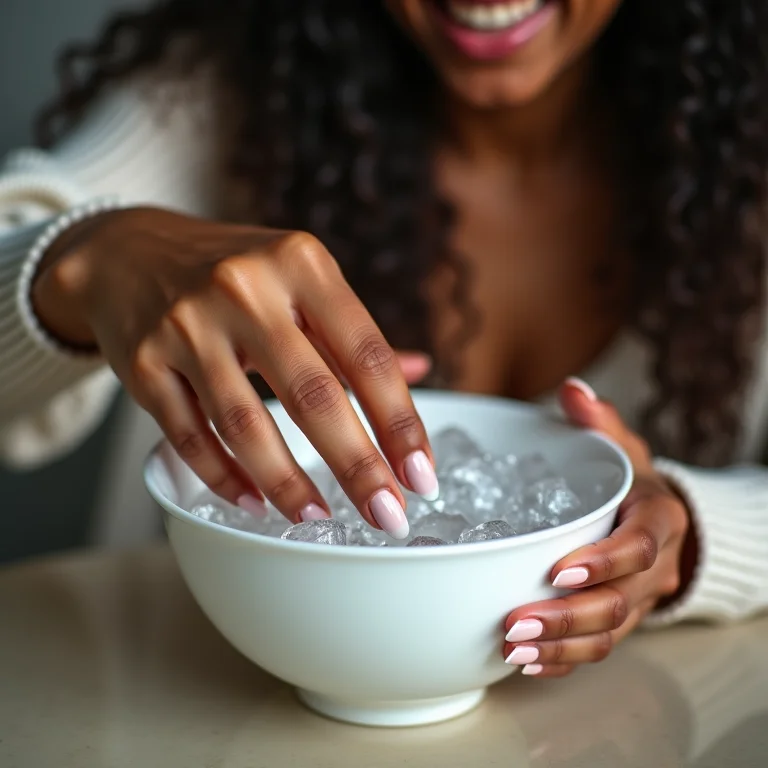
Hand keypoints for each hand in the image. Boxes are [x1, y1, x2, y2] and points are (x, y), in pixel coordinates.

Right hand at [32, 207, 436, 536]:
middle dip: (358, 467)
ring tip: (318, 517)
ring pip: (246, 425)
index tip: (421, 476)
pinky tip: (254, 502)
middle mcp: (246, 288)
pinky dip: (225, 477)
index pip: (367, 355)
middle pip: (314, 395)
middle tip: (387, 515)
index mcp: (301, 264)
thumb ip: (354, 331)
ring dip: (288, 484)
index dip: (400, 423)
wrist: (130, 252)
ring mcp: (188, 325)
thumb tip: (422, 369)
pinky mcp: (143, 361)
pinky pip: (190, 435)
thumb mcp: (301, 279)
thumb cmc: (236, 272)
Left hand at [501, 378, 689, 676]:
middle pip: (619, 603)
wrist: (666, 525)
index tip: (558, 571)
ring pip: (608, 635)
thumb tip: (573, 390)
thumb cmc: (635, 485)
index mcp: (657, 521)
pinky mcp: (622, 623)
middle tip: (516, 622)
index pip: (638, 548)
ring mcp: (639, 601)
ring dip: (560, 646)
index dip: (603, 562)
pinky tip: (527, 664)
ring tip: (513, 649)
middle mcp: (654, 569)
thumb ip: (599, 423)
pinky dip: (564, 660)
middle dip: (568, 616)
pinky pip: (598, 651)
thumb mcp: (624, 448)